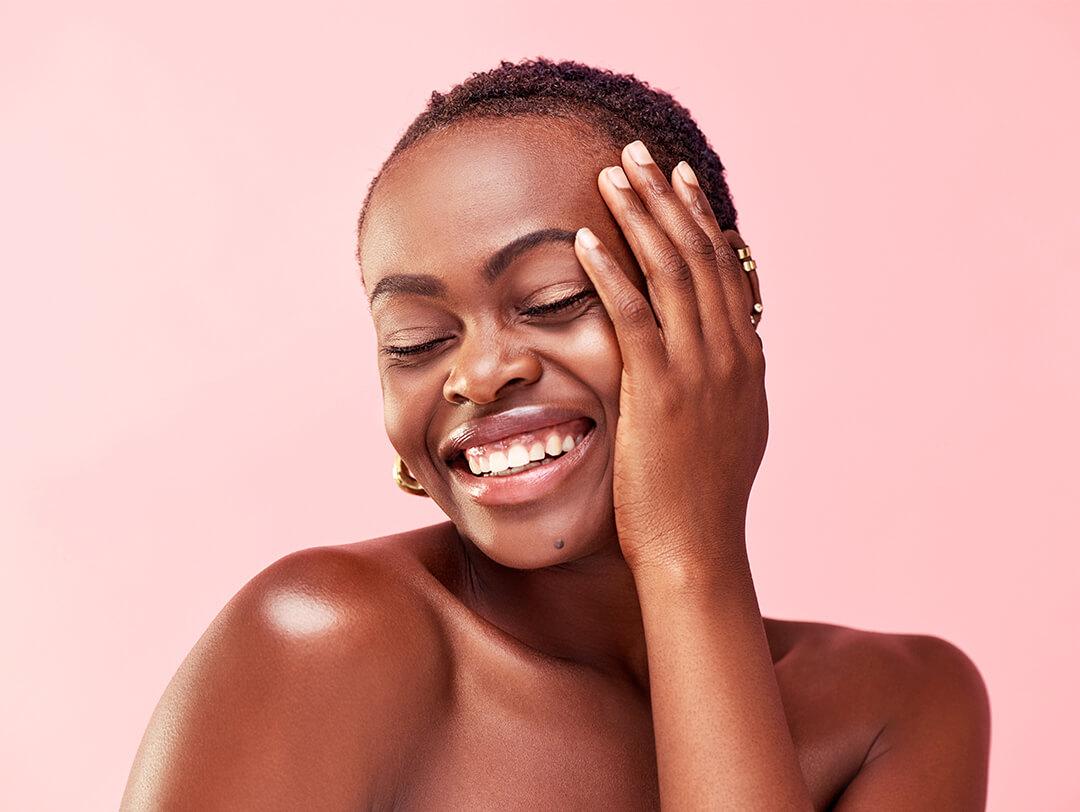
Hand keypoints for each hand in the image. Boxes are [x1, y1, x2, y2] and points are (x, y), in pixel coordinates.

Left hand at [573, 140, 767, 576]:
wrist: (698, 548)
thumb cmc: (703, 498)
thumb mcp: (731, 429)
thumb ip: (727, 381)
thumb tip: (725, 350)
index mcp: (746, 359)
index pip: (725, 269)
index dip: (700, 219)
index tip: (680, 180)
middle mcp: (730, 353)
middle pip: (699, 255)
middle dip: (667, 199)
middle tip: (641, 154)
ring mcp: (698, 370)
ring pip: (670, 272)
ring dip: (640, 218)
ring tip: (613, 175)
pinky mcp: (659, 391)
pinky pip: (632, 316)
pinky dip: (610, 272)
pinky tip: (586, 238)